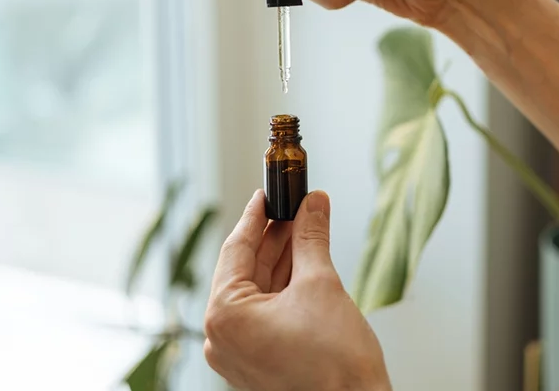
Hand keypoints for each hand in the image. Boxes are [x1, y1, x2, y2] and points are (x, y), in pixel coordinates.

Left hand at [204, 190, 391, 390]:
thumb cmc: (335, 365)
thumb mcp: (321, 284)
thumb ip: (311, 237)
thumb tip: (313, 204)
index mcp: (224, 316)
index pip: (236, 249)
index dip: (256, 215)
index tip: (268, 193)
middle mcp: (222, 337)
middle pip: (246, 269)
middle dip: (274, 235)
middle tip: (295, 205)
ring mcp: (239, 351)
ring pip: (257, 289)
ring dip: (282, 257)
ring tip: (305, 225)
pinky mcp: (258, 359)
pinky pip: (265, 310)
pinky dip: (283, 285)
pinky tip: (304, 259)